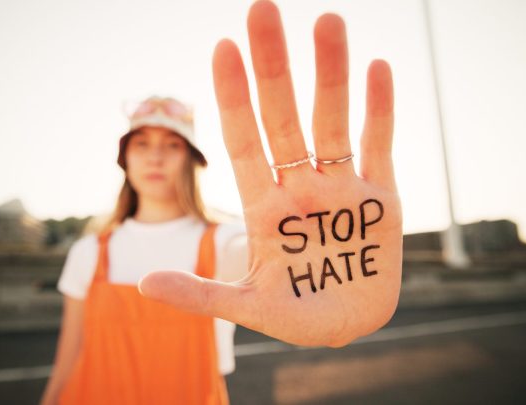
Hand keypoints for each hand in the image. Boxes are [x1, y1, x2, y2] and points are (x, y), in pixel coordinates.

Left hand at [139, 0, 401, 346]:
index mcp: (264, 206)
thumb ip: (202, 295)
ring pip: (332, 119)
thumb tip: (143, 284)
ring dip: (331, 72)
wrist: (351, 328)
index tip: (222, 47)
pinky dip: (380, 109)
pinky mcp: (382, 196)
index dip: (233, 96)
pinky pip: (380, 144)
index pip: (243, 140)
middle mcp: (299, 186)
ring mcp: (340, 186)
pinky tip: (377, 68)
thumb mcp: (249, 308)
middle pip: (281, 116)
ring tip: (328, 20)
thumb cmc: (297, 317)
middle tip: (262, 9)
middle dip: (273, 66)